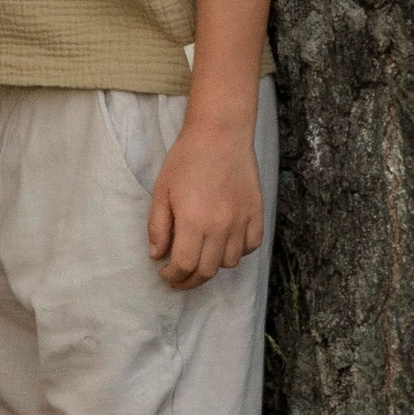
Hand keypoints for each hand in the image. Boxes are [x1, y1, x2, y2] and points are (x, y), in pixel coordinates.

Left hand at [147, 118, 263, 289]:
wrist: (220, 135)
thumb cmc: (186, 159)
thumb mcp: (162, 191)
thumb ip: (158, 226)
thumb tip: (156, 255)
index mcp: (193, 221)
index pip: (184, 265)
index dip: (173, 277)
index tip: (165, 274)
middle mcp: (220, 227)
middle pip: (207, 270)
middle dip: (190, 280)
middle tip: (179, 277)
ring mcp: (242, 221)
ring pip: (230, 262)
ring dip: (213, 265)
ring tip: (201, 257)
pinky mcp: (257, 213)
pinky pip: (251, 246)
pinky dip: (238, 251)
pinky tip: (224, 244)